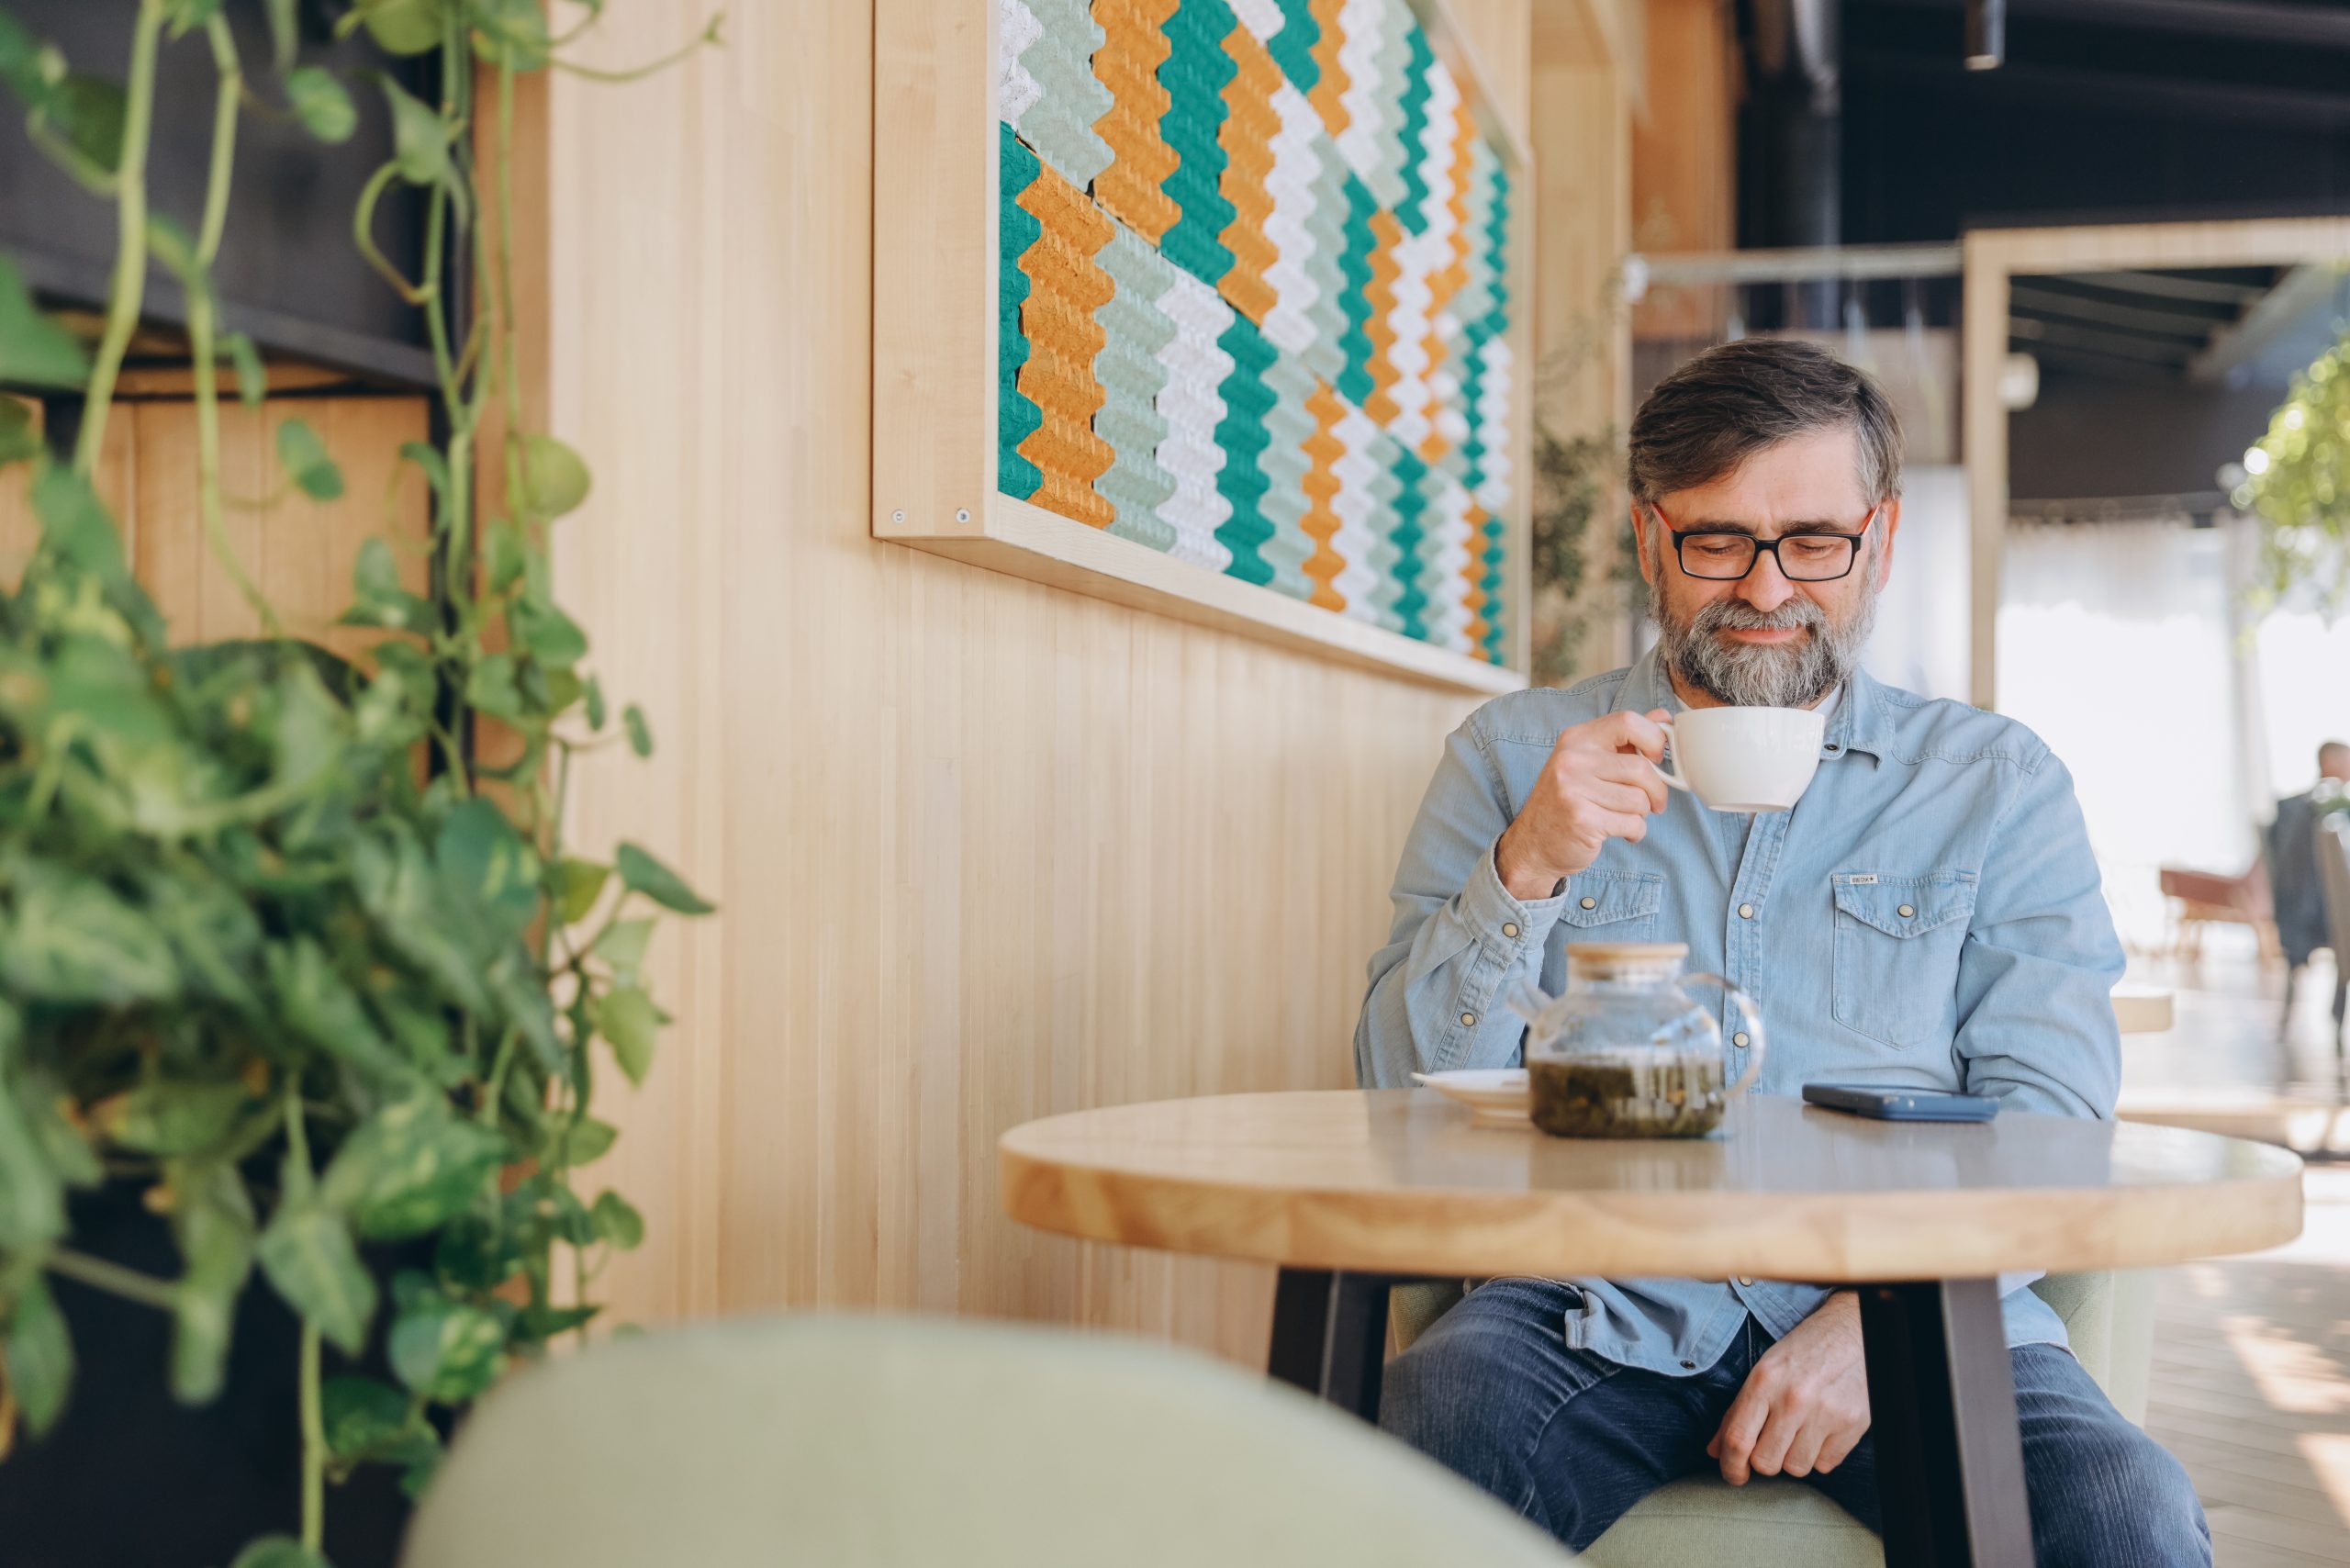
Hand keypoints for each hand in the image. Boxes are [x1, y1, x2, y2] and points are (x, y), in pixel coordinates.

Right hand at [1493, 709, 1671, 897]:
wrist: (1534, 843)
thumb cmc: (1568, 801)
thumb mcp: (1590, 761)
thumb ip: (1625, 739)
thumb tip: (1662, 716)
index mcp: (1577, 738)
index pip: (1628, 721)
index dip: (1654, 738)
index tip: (1655, 758)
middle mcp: (1572, 760)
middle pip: (1641, 767)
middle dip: (1657, 790)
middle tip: (1653, 802)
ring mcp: (1574, 790)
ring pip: (1639, 800)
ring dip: (1641, 815)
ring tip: (1624, 817)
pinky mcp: (1582, 820)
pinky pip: (1632, 824)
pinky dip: (1634, 832)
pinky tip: (1619, 832)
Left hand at [1708, 1291, 1869, 1483]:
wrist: (1853, 1332)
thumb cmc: (1804, 1352)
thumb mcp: (1764, 1370)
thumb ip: (1737, 1412)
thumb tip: (1715, 1450)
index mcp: (1765, 1381)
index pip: (1737, 1439)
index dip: (1730, 1466)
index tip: (1733, 1475)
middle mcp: (1794, 1398)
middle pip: (1766, 1462)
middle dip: (1764, 1460)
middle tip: (1771, 1443)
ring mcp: (1825, 1413)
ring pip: (1796, 1468)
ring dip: (1793, 1458)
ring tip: (1799, 1432)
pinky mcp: (1852, 1425)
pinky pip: (1825, 1465)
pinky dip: (1820, 1455)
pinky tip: (1821, 1430)